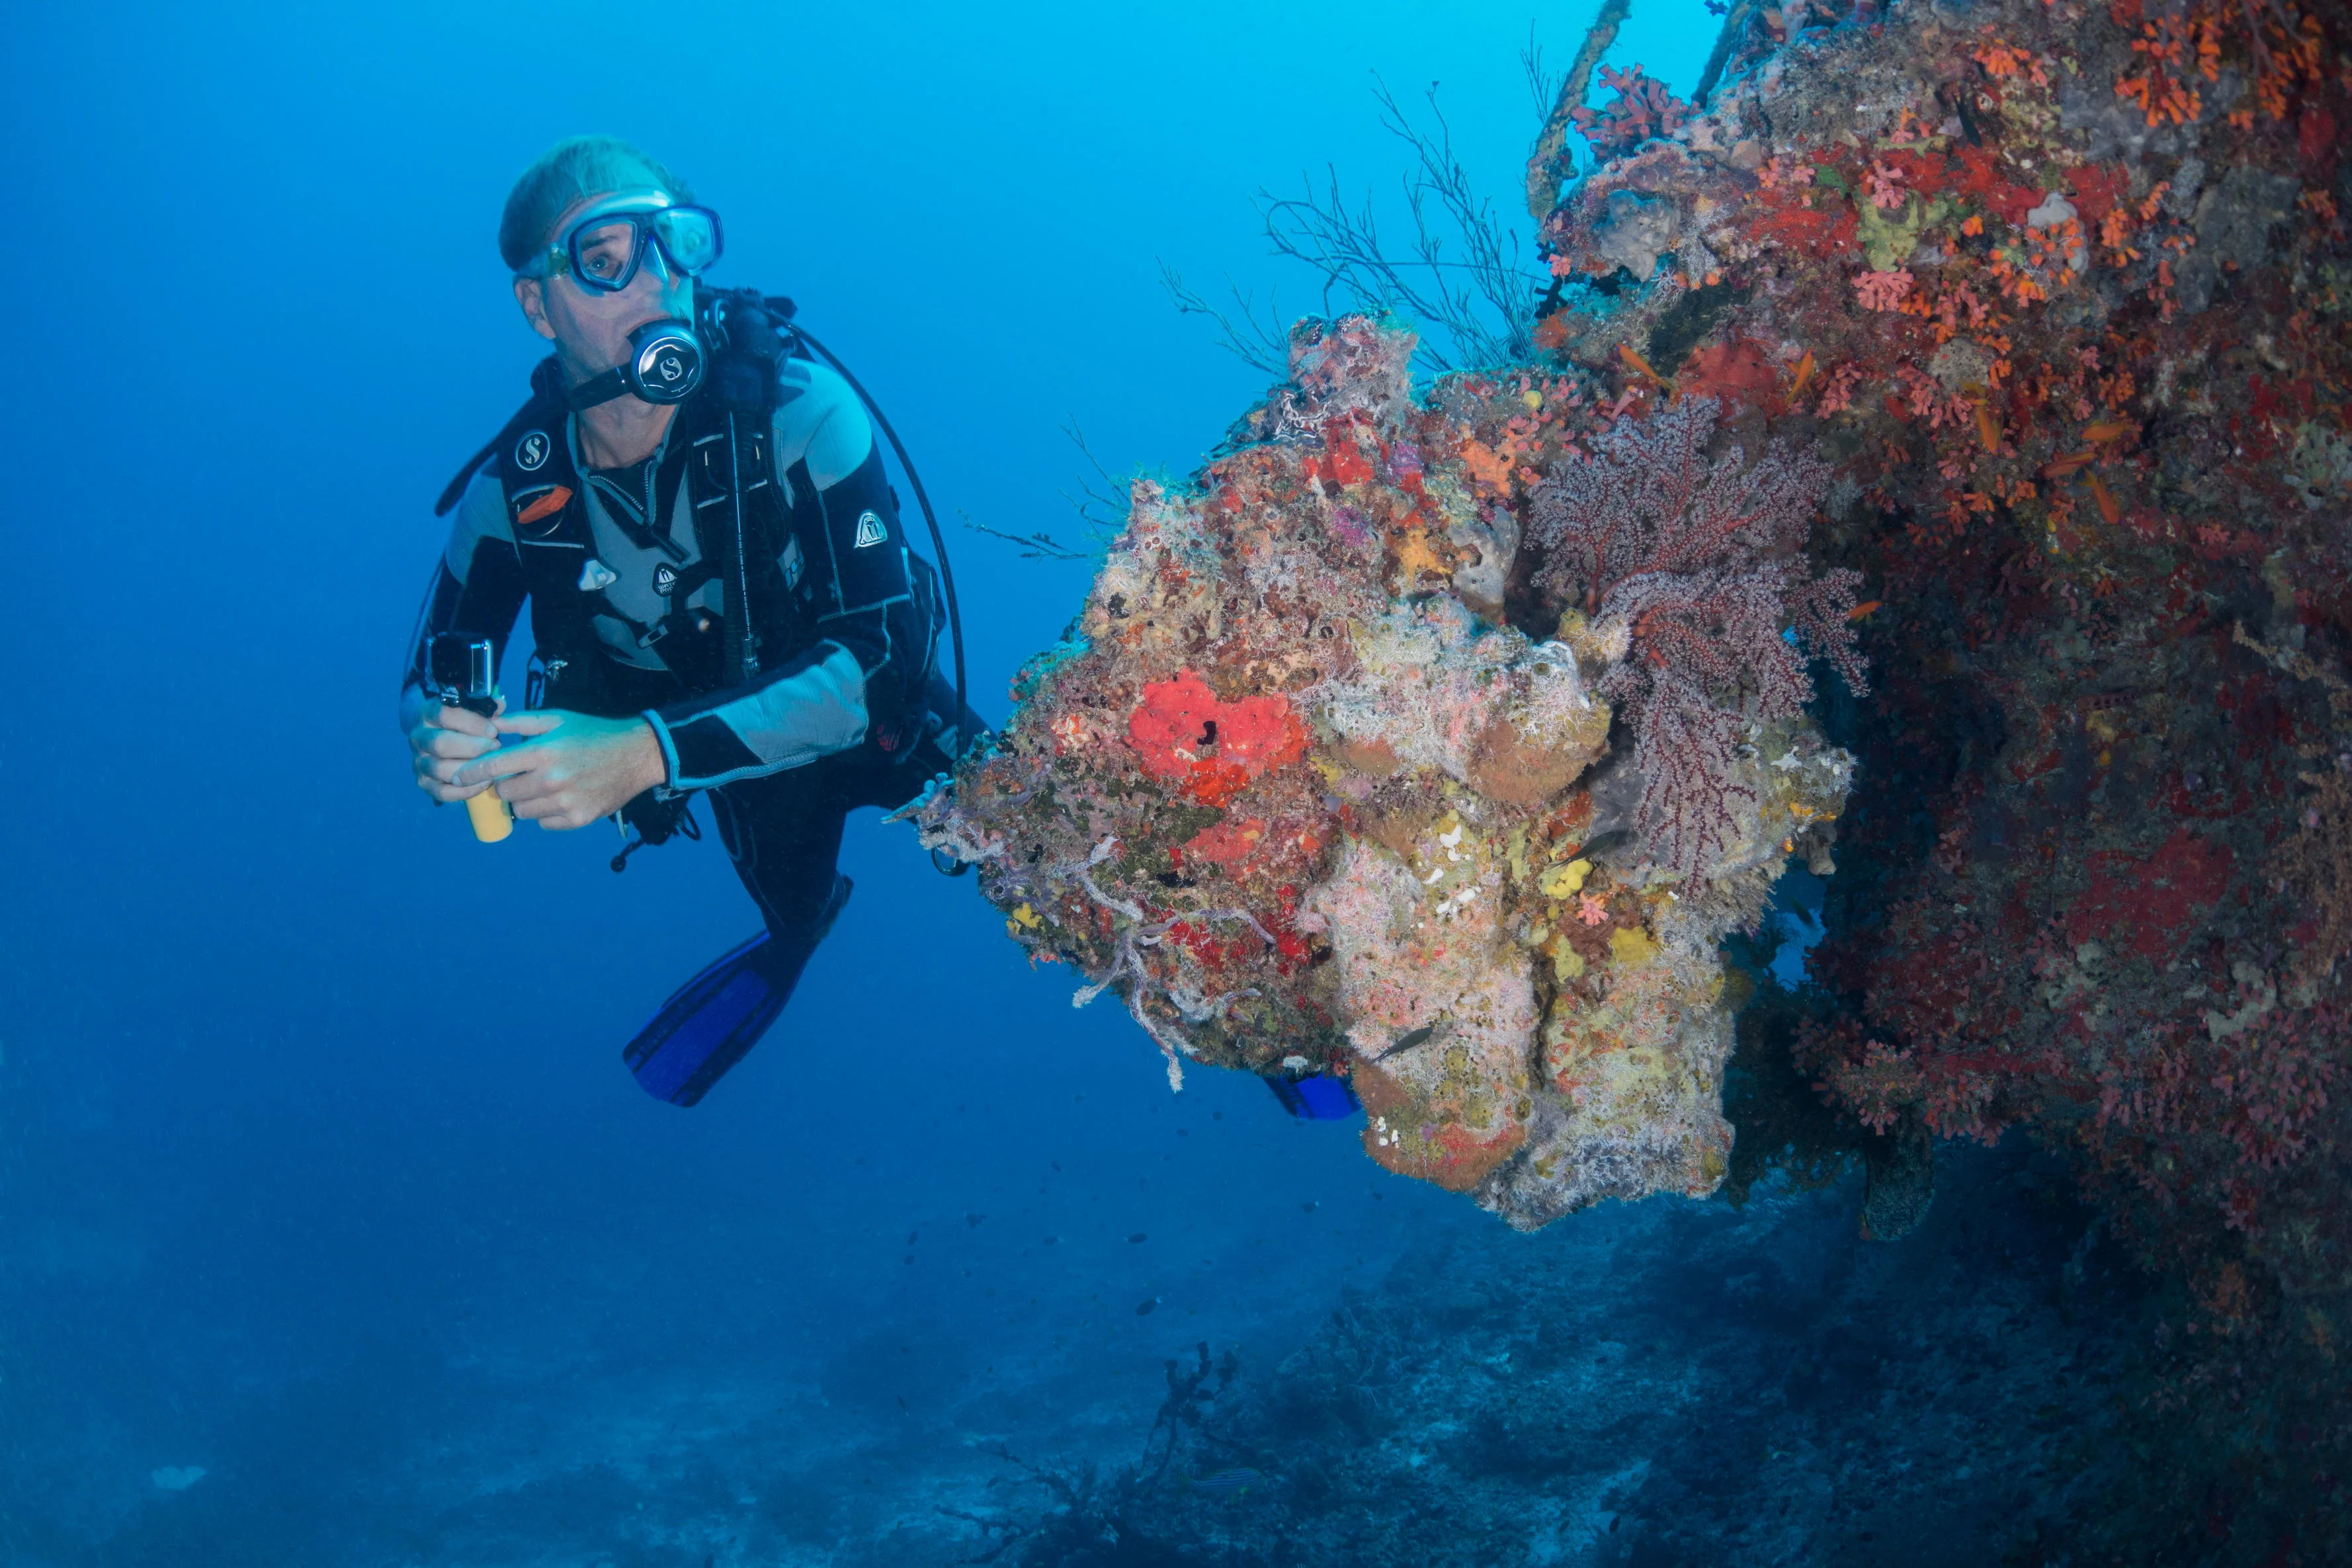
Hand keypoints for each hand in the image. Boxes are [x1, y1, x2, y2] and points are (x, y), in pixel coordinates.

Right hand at [408, 697, 506, 803]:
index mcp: (427, 713)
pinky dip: (465, 790)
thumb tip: (500, 704)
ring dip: (469, 769)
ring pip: (440, 769)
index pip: (444, 714)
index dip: (471, 723)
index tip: (493, 730)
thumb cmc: (459, 719)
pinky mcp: (424, 782)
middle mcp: (419, 737)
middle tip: (495, 747)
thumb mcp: (469, 707)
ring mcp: (419, 761)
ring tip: (491, 765)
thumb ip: (485, 705)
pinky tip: (484, 782)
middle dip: (473, 748)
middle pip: (441, 744)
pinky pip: (441, 792)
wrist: (433, 732)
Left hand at [454, 709, 667, 830]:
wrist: (636, 756)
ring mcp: (565, 802)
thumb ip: (520, 721)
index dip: (471, 773)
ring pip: (521, 811)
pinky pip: (543, 823)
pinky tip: (560, 797)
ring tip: (541, 786)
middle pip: (504, 792)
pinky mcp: (577, 819)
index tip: (458, 777)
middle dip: (505, 784)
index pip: (493, 767)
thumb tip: (487, 722)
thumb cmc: (593, 733)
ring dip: (524, 800)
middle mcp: (551, 779)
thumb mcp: (557, 718)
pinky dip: (545, 813)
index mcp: (543, 751)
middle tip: (519, 775)